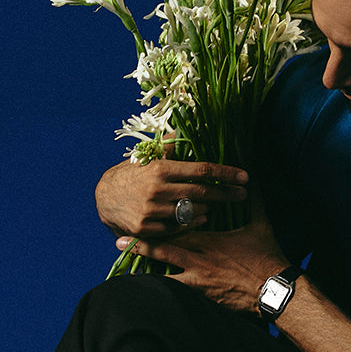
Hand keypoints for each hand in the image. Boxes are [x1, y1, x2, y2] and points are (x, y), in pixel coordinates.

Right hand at [96, 155, 248, 236]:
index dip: (226, 173)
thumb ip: (173, 143)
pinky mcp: (145, 229)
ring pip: (192, 212)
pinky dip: (192, 222)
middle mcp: (157, 190)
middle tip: (243, 194)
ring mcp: (151, 211)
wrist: (104, 197)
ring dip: (208, 208)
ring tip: (216, 203)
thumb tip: (193, 122)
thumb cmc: (133, 172)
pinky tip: (201, 217)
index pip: (202, 170)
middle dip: (226, 194)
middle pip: (202, 194)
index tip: (245, 176)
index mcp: (162, 169)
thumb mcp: (151, 155)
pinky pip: (177, 228)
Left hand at [115, 189, 285, 312]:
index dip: (161, 221)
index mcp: (212, 240)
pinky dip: (160, 293)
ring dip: (145, 272)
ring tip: (123, 270)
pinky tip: (145, 295)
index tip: (144, 214)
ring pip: (165, 275)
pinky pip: (175, 294)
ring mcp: (199, 280)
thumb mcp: (262, 224)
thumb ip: (255, 201)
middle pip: (165, 250)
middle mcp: (200, 259)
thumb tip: (254, 180)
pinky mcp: (202, 297)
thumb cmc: (267, 256)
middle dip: (142, 245)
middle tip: (119, 240)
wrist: (273, 289)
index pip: (181, 228)